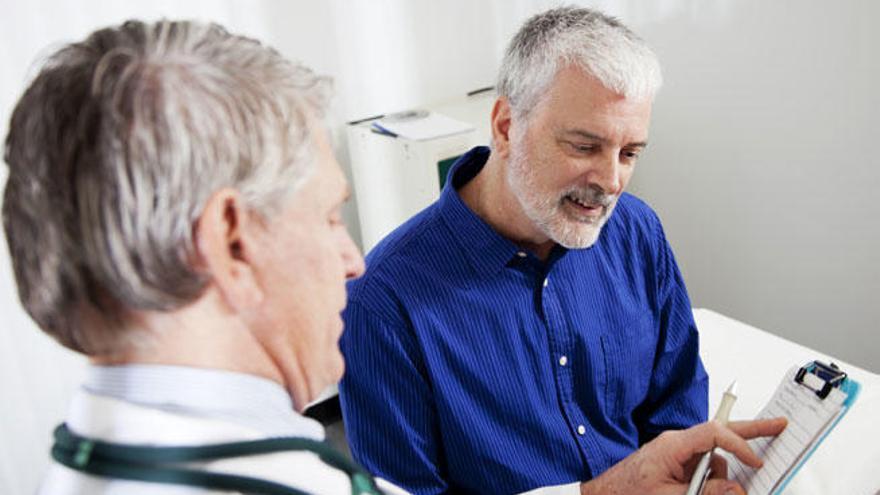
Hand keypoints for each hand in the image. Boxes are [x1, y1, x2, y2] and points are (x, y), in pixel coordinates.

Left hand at [580, 417, 786, 494]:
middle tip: (780, 424)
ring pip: (714, 462)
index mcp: (673, 444)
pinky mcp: (676, 464)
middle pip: (720, 432)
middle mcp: (677, 443)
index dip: (740, 445)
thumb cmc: (627, 493)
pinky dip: (708, 483)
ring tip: (689, 492)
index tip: (757, 462)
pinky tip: (693, 492)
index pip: (715, 433)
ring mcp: (677, 452)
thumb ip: (705, 492)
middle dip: (751, 430)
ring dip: (718, 481)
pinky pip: (703, 470)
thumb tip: (737, 489)